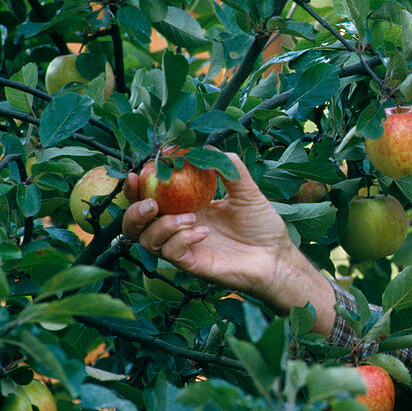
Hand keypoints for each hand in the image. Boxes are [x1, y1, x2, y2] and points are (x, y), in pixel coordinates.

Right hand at [121, 152, 335, 334]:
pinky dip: (181, 239)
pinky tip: (203, 233)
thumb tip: (208, 147)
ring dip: (162, 226)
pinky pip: (171, 253)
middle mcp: (179, 226)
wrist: (276, 256)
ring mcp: (184, 246)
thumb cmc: (262, 224)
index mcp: (187, 206)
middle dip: (135, 211)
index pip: (150, 196)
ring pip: (147, 240)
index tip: (137, 174)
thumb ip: (229, 168)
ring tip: (190, 218)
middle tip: (152, 203)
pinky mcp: (192, 264)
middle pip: (137, 222)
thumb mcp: (247, 191)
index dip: (137, 187)